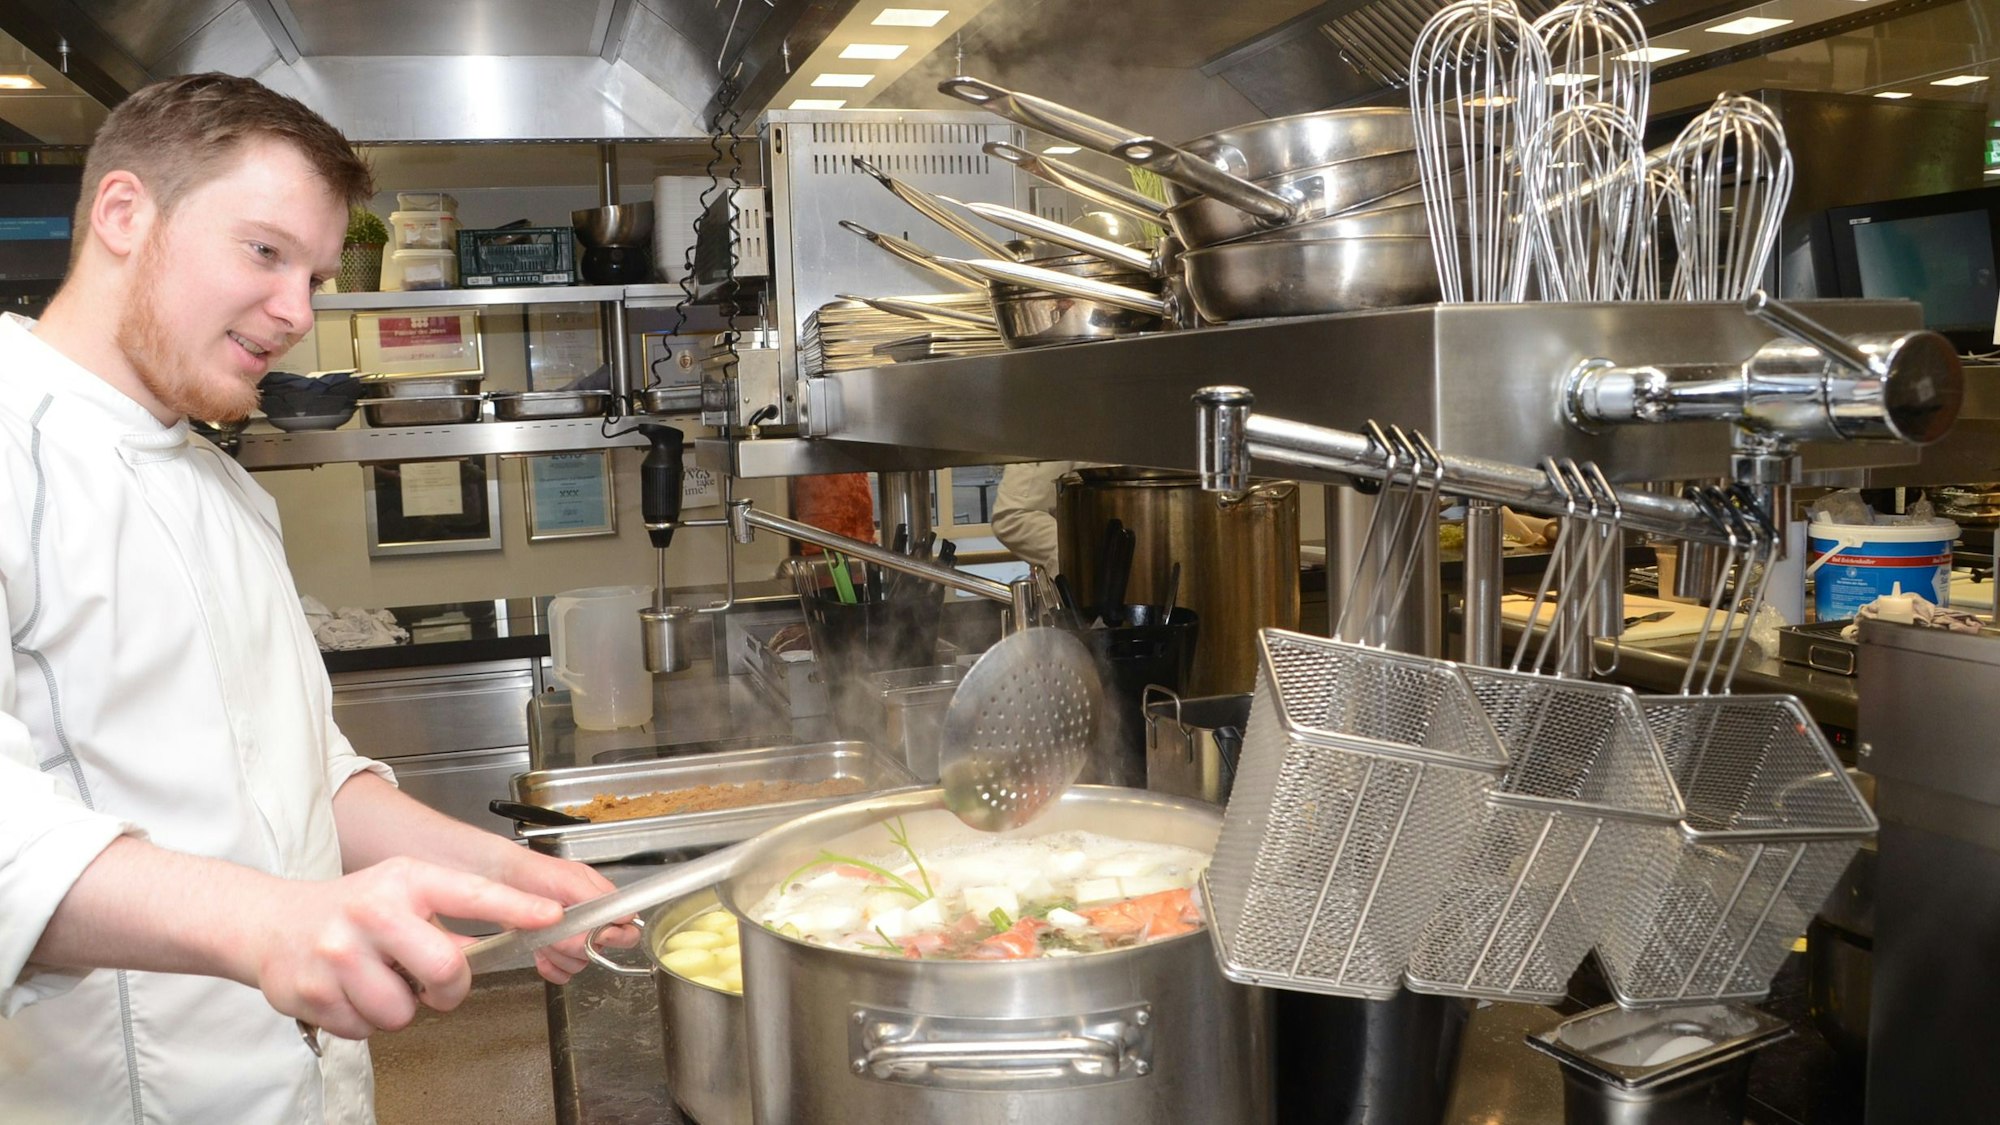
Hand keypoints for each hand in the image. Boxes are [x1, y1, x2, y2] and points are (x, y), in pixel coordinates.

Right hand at [248, 857, 562, 1039]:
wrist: (270, 924)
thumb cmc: (351, 908)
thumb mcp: (401, 891)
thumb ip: (448, 912)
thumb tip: (506, 938)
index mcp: (405, 881)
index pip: (472, 893)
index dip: (516, 908)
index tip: (552, 917)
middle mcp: (373, 912)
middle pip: (447, 969)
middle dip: (450, 988)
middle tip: (435, 982)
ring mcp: (340, 953)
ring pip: (404, 1012)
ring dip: (400, 1008)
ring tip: (378, 979)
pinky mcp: (314, 992)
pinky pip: (366, 1030)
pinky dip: (365, 1020)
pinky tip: (350, 991)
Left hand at [485, 848, 638, 983]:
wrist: (503, 880)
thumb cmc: (535, 873)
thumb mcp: (569, 879)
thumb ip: (597, 897)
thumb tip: (626, 917)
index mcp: (602, 902)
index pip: (627, 928)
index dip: (615, 936)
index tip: (598, 932)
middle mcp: (590, 922)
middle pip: (600, 950)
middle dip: (575, 942)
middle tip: (558, 927)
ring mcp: (571, 938)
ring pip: (579, 963)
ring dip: (558, 953)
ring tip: (543, 934)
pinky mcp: (553, 952)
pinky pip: (562, 973)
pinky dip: (550, 966)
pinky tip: (540, 953)